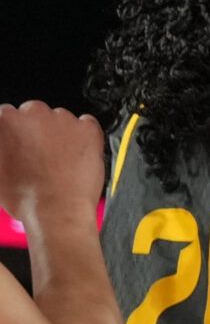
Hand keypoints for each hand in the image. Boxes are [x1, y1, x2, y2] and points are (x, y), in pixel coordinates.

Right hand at [0, 102, 105, 225]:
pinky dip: (83, 136)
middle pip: (34, 113)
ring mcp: (62, 119)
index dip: (14, 133)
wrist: (56, 210)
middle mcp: (33, 114)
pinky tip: (76, 155)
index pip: (7, 116)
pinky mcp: (87, 127)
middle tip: (38, 153)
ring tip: (58, 160)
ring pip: (60, 119)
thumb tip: (7, 145)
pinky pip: (86, 124)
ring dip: (59, 133)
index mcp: (4, 121)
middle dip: (36, 129)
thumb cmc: (24, 196)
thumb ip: (2, 146)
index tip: (19, 143)